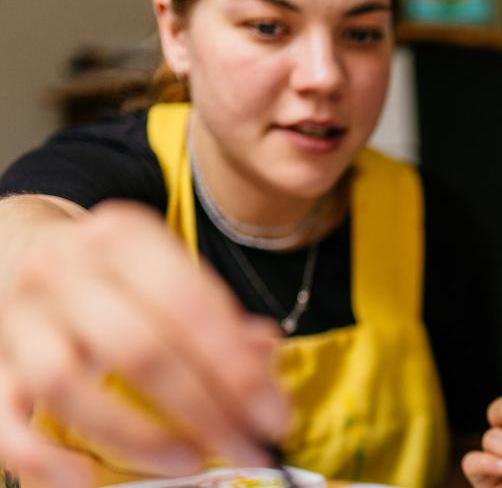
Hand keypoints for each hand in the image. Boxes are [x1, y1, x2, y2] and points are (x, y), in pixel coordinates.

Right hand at [0, 201, 289, 486]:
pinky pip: (3, 419)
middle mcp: (65, 271)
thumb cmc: (113, 272)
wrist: (19, 246)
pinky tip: (86, 480)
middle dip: (204, 408)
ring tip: (190, 461)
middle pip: (138, 348)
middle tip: (248, 446)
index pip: (190, 305)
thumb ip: (217, 314)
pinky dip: (41, 457)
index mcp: (123, 238)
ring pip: (67, 384)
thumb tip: (265, 357)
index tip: (274, 414)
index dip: (237, 367)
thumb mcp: (166, 269)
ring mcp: (19, 318)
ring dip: (135, 435)